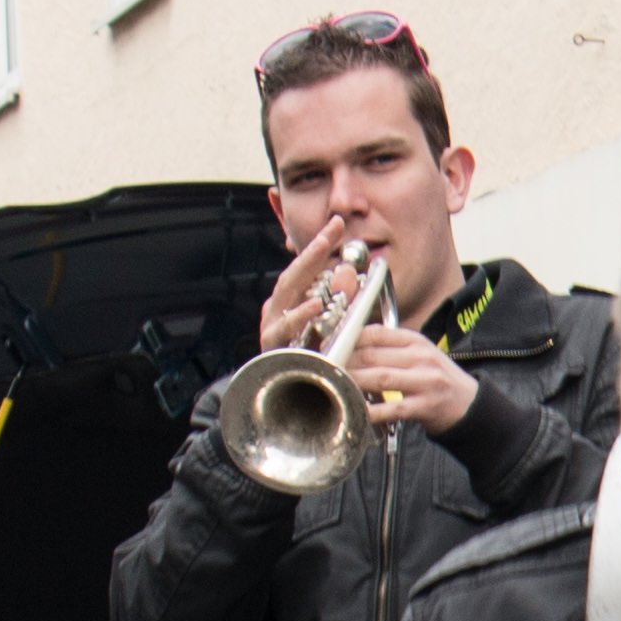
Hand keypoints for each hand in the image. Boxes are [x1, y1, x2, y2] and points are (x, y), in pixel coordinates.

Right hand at [258, 231, 380, 350]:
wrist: (282, 397)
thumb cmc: (307, 361)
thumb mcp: (328, 327)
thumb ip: (337, 299)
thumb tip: (348, 272)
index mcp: (291, 303)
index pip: (307, 268)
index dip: (322, 244)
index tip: (338, 222)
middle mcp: (278, 310)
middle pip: (295, 274)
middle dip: (315, 250)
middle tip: (333, 229)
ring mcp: (272, 328)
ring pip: (287, 299)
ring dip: (307, 277)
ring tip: (326, 257)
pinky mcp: (272, 349)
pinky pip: (285, 331)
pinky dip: (300, 317)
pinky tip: (314, 306)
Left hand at [345, 321, 476, 433]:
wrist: (471, 405)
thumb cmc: (438, 380)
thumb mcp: (420, 355)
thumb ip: (392, 348)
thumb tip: (354, 343)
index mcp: (416, 341)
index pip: (376, 333)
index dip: (349, 339)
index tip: (332, 347)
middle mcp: (421, 357)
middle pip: (373, 355)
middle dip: (346, 362)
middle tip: (326, 368)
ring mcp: (425, 381)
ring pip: (380, 377)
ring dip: (354, 382)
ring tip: (336, 385)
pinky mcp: (426, 406)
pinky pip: (393, 408)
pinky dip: (373, 410)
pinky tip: (358, 411)